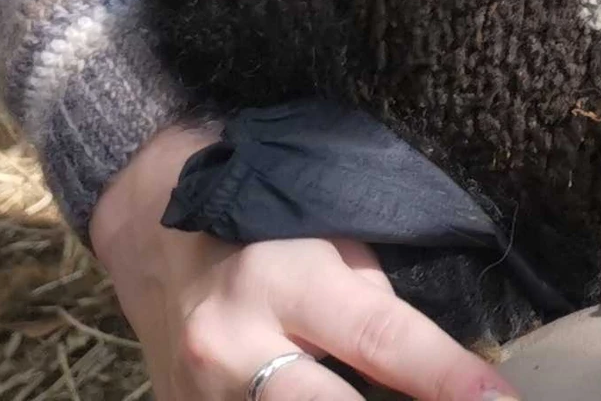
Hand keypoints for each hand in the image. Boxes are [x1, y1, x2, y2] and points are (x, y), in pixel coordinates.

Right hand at [89, 123, 518, 400]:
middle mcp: (233, 342)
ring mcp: (199, 393)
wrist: (151, 227)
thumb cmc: (262, 217)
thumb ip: (374, 297)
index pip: (383, 337)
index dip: (449, 377)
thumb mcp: (327, 232)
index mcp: (282, 277)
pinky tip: (331, 395)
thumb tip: (438, 369)